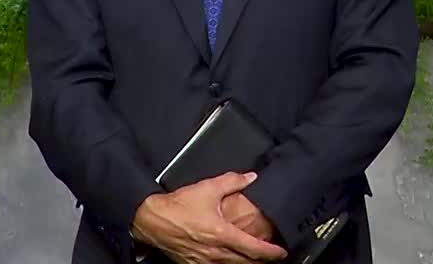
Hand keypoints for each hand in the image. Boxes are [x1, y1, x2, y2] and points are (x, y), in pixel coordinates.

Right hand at [131, 171, 287, 263]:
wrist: (150, 220)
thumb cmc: (177, 206)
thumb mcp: (207, 188)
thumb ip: (232, 182)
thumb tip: (250, 178)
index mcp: (222, 234)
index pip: (254, 249)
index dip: (271, 253)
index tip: (281, 252)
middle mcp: (215, 252)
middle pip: (246, 263)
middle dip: (262, 261)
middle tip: (273, 257)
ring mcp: (204, 262)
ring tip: (254, 259)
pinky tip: (230, 260)